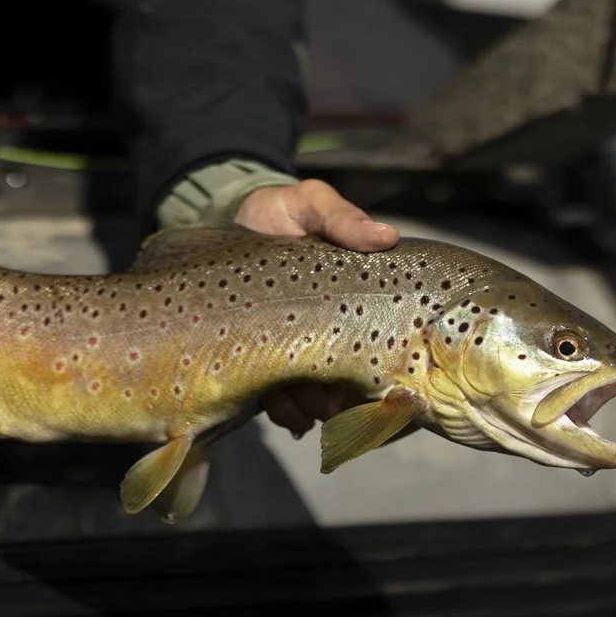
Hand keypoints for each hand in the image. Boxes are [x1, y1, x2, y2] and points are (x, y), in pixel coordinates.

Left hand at [235, 178, 400, 437]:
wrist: (224, 224)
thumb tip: (388, 236)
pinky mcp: (270, 372)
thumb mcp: (311, 205)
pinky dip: (286, 411)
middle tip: (328, 388)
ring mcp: (306, 357)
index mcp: (358, 303)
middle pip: (359, 385)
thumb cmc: (278, 214)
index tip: (372, 368)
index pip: (391, 344)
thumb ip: (343, 219)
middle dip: (345, 394)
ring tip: (291, 388)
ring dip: (313, 405)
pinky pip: (287, 409)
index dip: (388, 364)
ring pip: (324, 404)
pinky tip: (272, 397)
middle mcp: (339, 336)